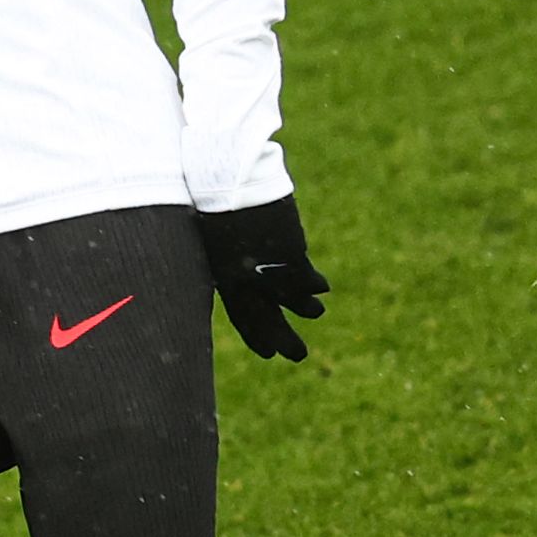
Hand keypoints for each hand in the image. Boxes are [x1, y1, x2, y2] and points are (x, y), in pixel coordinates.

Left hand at [198, 195, 329, 361]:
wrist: (229, 180)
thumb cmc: (213, 198)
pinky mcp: (290, 254)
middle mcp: (245, 280)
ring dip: (306, 310)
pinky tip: (324, 290)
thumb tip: (238, 261)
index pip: (241, 315)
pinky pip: (307, 279)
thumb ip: (227, 254)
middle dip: (283, 338)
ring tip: (317, 314)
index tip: (269, 353)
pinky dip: (315, 286)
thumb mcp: (215, 232)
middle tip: (299, 356)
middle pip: (266, 318)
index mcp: (223, 276)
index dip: (256, 335)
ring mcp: (268, 268)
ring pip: (292, 300)